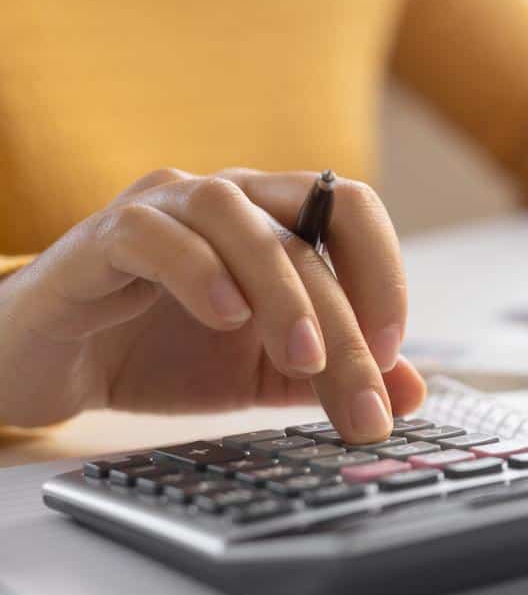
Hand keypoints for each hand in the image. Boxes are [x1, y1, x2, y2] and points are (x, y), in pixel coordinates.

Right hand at [0, 168, 424, 439]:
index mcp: (273, 222)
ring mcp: (165, 210)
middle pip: (307, 230)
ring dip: (283, 290)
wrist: (48, 367)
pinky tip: (224, 316)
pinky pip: (155, 233)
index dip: (384, 271)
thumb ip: (332, 376)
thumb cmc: (158, 353)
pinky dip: (197, 270)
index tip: (393, 352)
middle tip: (363, 392)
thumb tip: (413, 391)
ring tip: (302, 358)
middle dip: (345, 319)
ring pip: (239, 217)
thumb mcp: (261, 375)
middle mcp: (228, 201)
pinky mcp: (104, 236)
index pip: (350, 211)